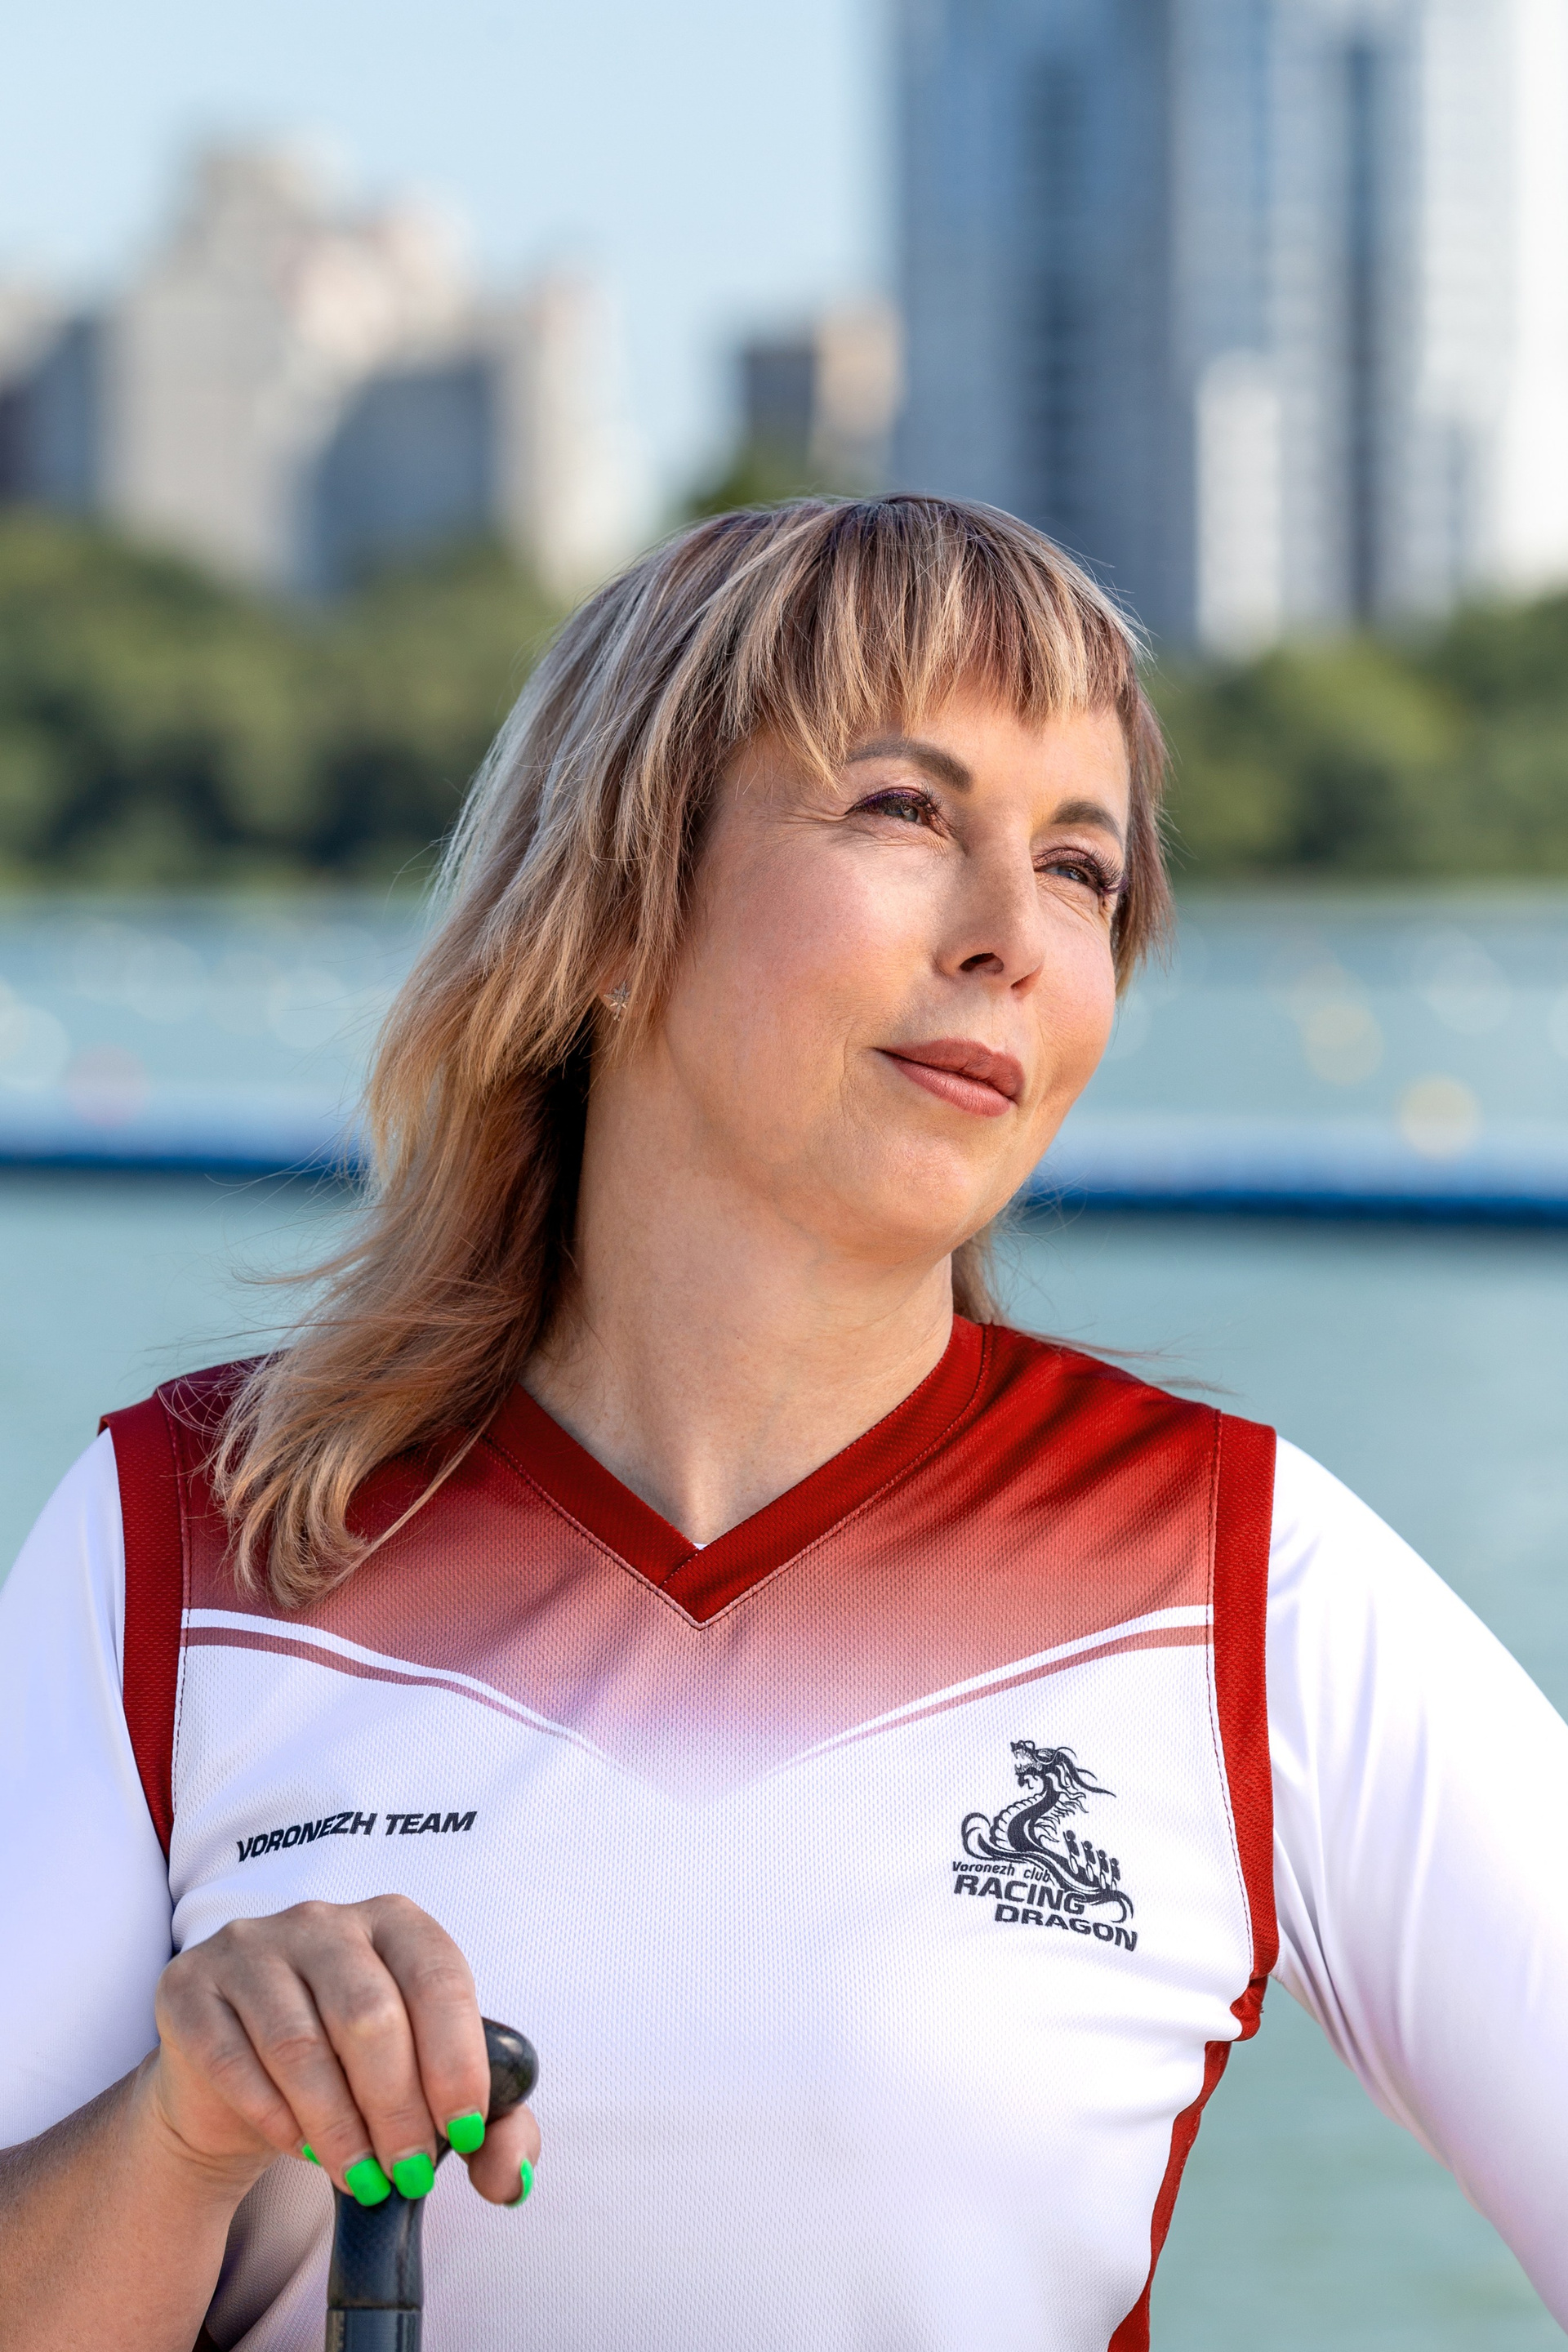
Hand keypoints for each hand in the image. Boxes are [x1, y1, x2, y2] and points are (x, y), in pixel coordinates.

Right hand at [143, 1896, 539, 2208]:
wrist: (235, 2089)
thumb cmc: (349, 2078)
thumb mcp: (426, 2095)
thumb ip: (491, 2131)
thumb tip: (511, 2179)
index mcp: (395, 1922)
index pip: (439, 1978)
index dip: (456, 2060)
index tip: (463, 2133)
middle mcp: (323, 1921)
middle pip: (370, 2014)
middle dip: (397, 2108)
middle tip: (406, 2174)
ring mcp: (250, 1946)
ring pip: (299, 2042)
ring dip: (337, 2127)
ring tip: (360, 2178)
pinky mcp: (189, 1987)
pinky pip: (232, 2059)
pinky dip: (274, 2117)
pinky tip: (299, 2149)